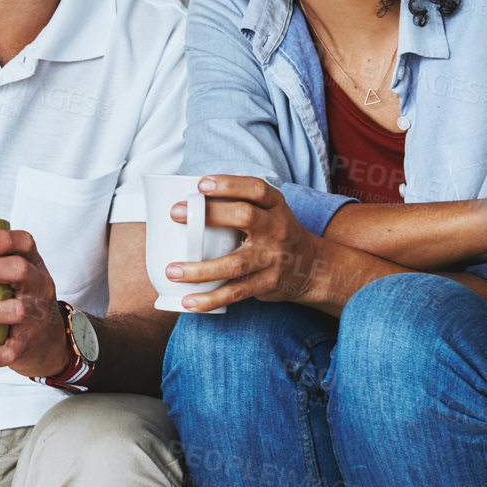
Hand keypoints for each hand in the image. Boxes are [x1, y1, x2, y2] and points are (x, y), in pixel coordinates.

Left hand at [0, 230, 70, 377]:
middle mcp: (38, 287)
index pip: (25, 243)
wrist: (50, 344)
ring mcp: (36, 317)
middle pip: (20, 270)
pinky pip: (12, 350)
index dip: (5, 239)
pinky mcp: (28, 345)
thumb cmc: (20, 303)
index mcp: (32, 265)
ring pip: (16, 310)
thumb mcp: (12, 281)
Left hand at [167, 175, 329, 310]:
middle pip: (246, 217)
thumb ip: (239, 203)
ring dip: (200, 269)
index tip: (201, 184)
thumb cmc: (275, 232)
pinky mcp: (267, 284)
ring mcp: (272, 258)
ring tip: (172, 271)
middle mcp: (276, 229)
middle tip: (176, 214)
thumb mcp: (269, 211)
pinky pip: (236, 293)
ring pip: (235, 263)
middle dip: (211, 214)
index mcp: (275, 206)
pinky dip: (211, 299)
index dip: (229, 185)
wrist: (313, 267)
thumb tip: (187, 201)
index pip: (255, 189)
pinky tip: (189, 301)